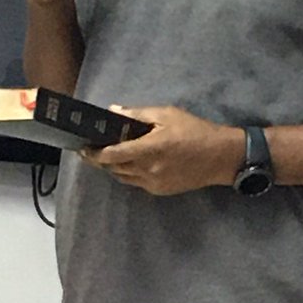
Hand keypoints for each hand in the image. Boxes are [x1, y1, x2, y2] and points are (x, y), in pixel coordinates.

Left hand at [80, 106, 242, 195]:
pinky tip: (131, 162)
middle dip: (100, 159)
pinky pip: (136, 182)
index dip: (93, 153)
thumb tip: (113, 112)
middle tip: (91, 148)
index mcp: (148, 149)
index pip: (111, 155)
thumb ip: (138, 115)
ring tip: (109, 154)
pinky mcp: (159, 191)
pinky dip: (128, 173)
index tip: (82, 147)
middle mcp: (147, 169)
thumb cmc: (195, 130)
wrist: (220, 157)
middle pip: (112, 168)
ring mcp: (153, 183)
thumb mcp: (167, 115)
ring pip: (122, 177)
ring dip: (113, 167)